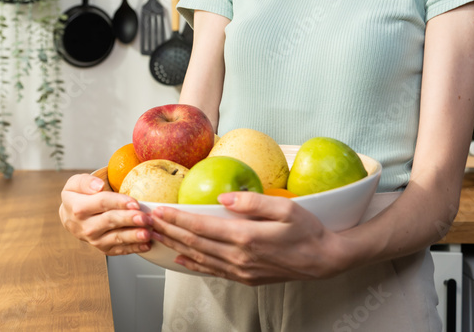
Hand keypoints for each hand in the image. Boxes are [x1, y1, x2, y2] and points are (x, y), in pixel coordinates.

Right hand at [59, 173, 153, 255]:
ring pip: (116, 238)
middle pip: (110, 221)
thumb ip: (85, 182)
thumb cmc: (78, 197)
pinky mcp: (103, 248)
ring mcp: (94, 239)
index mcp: (78, 208)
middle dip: (129, 220)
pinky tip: (146, 245)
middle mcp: (85, 226)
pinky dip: (134, 248)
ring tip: (148, 233)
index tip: (135, 203)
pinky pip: (119, 250)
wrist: (72, 217)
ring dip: (133, 236)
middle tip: (145, 218)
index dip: (119, 202)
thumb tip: (99, 186)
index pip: (101, 203)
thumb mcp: (75, 183)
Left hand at [149, 192, 346, 284]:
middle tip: (148, 220)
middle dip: (168, 231)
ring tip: (156, 235)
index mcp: (247, 237)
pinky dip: (192, 264)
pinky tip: (180, 257)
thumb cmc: (308, 230)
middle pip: (194, 243)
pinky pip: (212, 270)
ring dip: (175, 246)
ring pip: (199, 258)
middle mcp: (239, 257)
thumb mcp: (286, 208)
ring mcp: (241, 270)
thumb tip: (223, 196)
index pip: (202, 227)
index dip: (177, 219)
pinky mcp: (245, 278)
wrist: (325, 261)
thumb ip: (252, 201)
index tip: (159, 209)